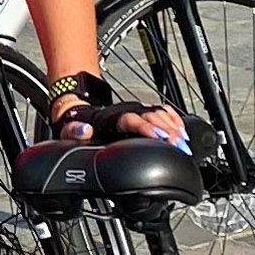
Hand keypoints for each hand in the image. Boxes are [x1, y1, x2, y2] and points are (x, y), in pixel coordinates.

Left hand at [34, 71, 180, 149]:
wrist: (78, 109)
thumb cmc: (77, 123)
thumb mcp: (70, 128)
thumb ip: (75, 130)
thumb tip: (84, 129)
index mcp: (111, 117)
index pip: (132, 120)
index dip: (147, 127)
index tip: (160, 136)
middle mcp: (126, 111)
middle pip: (151, 117)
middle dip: (168, 130)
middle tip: (180, 145)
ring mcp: (135, 111)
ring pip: (159, 115)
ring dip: (173, 127)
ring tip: (184, 143)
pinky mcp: (141, 114)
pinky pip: (162, 113)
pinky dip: (174, 120)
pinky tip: (183, 131)